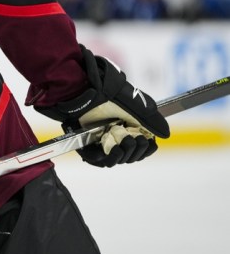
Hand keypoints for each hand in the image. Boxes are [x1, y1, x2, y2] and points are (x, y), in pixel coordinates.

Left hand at [35, 45, 169, 167]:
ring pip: (117, 159)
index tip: (151, 143)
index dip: (146, 149)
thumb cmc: (112, 97)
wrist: (90, 92)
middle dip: (137, 150)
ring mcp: (100, 142)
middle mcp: (112, 137)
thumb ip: (153, 121)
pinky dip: (111, 158)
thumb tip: (167, 134)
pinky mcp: (87, 146)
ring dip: (126, 154)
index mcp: (124, 129)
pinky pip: (99, 161)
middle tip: (137, 139)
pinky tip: (116, 149)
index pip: (139, 149)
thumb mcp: (138, 109)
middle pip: (130, 156)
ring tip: (127, 141)